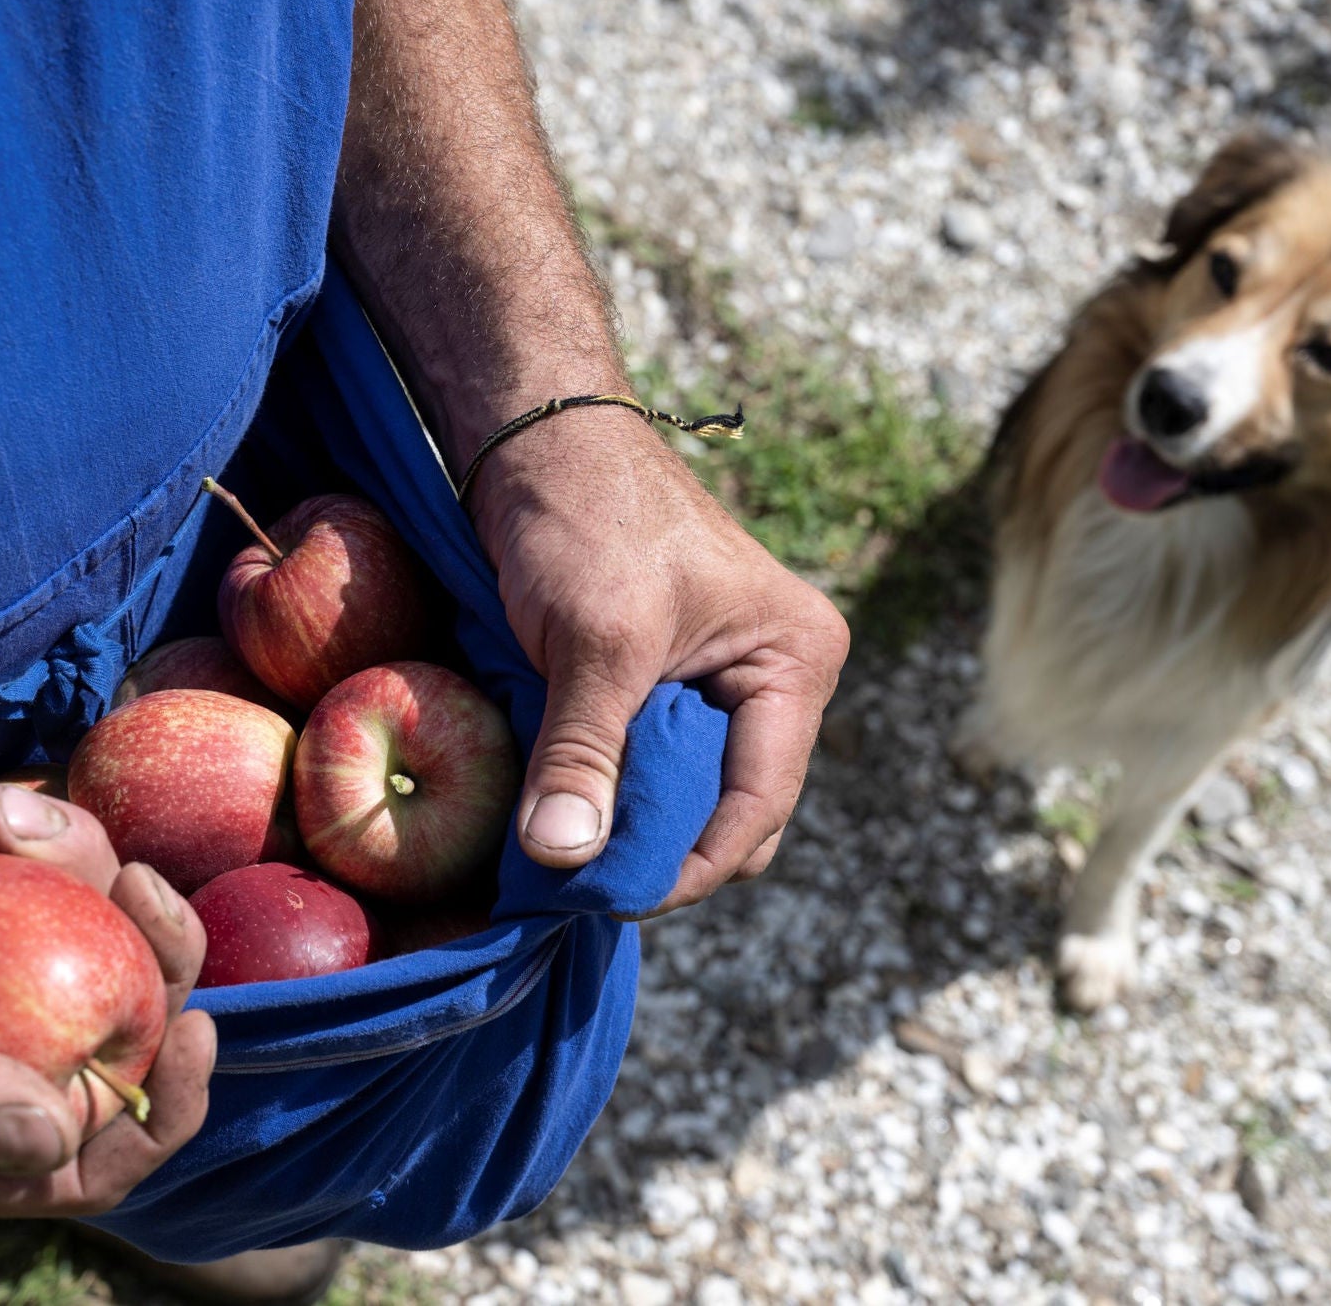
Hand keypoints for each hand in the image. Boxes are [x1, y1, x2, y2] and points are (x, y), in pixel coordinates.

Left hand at [466, 404, 849, 914]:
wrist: (534, 431)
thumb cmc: (586, 513)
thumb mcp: (592, 640)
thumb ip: (583, 752)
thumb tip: (565, 858)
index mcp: (795, 662)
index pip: (760, 804)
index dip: (691, 865)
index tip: (610, 898)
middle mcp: (772, 679)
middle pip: (730, 811)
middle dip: (661, 851)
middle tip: (579, 882)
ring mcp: (719, 683)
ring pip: (684, 795)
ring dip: (627, 823)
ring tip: (561, 848)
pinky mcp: (664, 681)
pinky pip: (648, 763)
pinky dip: (606, 789)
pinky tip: (557, 805)